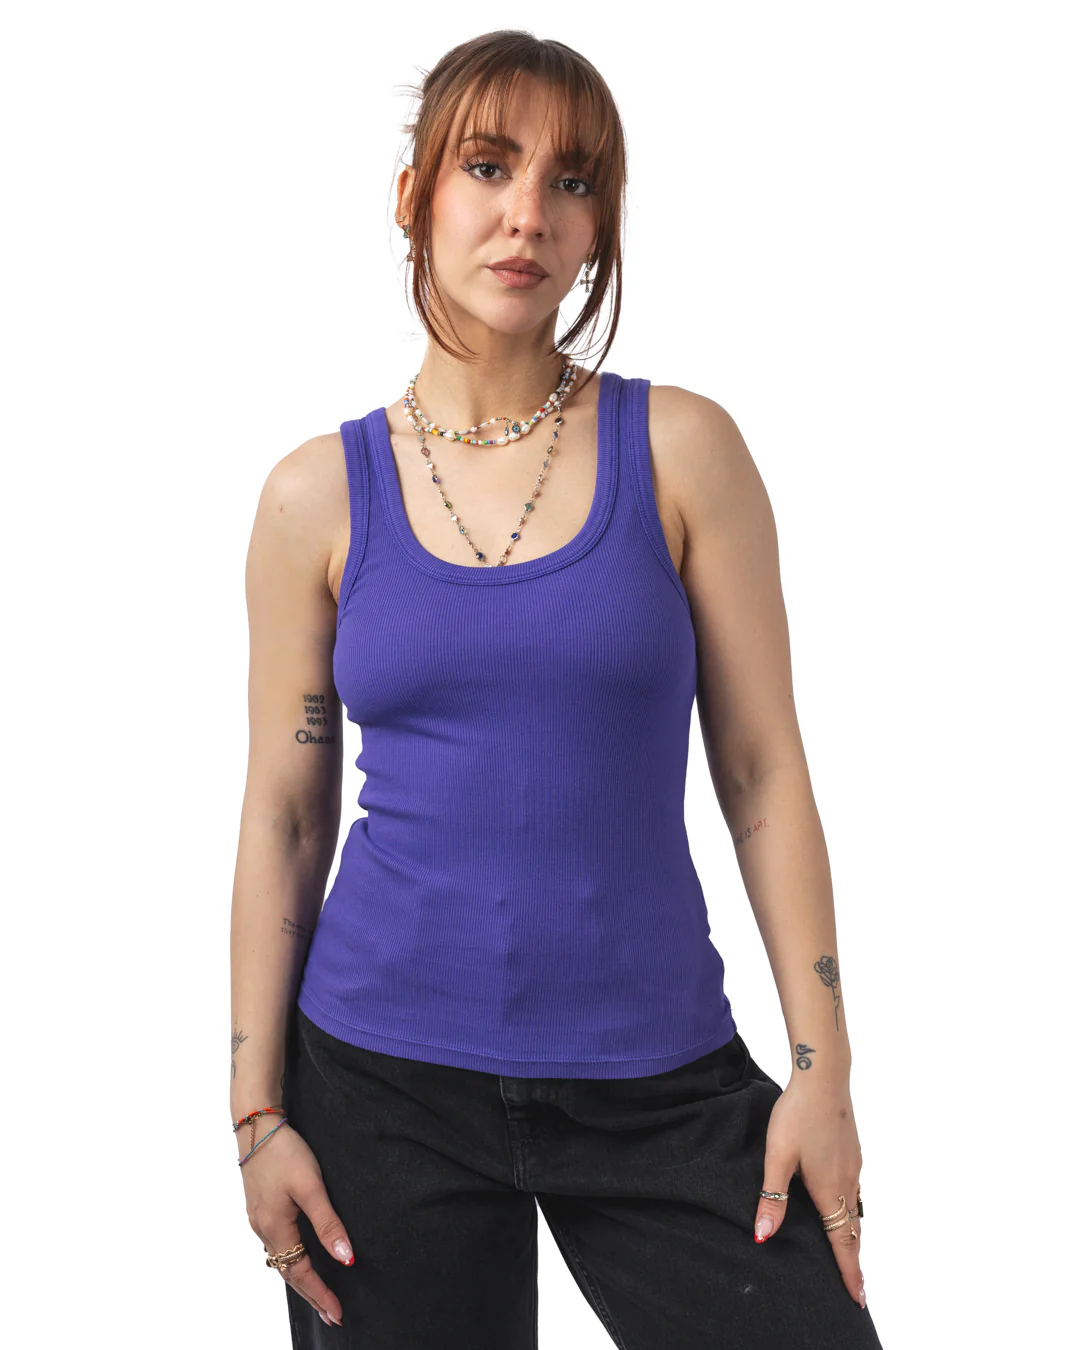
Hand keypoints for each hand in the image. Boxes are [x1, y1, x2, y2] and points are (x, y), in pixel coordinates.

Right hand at [240, 1119, 354, 1327]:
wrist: (257, 1126)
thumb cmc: (284, 1152)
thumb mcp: (311, 1186)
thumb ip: (328, 1223)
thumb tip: (346, 1257)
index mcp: (274, 1228)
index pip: (300, 1273)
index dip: (320, 1293)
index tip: (337, 1312)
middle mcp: (263, 1229)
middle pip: (288, 1272)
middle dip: (311, 1294)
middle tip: (332, 1313)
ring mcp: (259, 1219)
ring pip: (280, 1259)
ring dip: (300, 1278)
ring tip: (319, 1292)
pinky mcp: (260, 1208)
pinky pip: (276, 1244)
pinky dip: (290, 1259)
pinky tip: (299, 1256)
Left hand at [751, 1078, 865, 1308]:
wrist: (824, 1077)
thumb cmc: (797, 1115)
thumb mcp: (778, 1156)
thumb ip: (772, 1196)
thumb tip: (764, 1236)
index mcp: (829, 1189)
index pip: (842, 1241)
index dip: (849, 1272)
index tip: (858, 1298)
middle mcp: (847, 1181)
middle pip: (853, 1231)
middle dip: (855, 1261)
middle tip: (857, 1288)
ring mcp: (853, 1165)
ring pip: (856, 1210)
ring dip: (854, 1236)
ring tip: (850, 1254)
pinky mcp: (853, 1150)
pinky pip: (855, 1191)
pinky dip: (852, 1210)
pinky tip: (844, 1206)